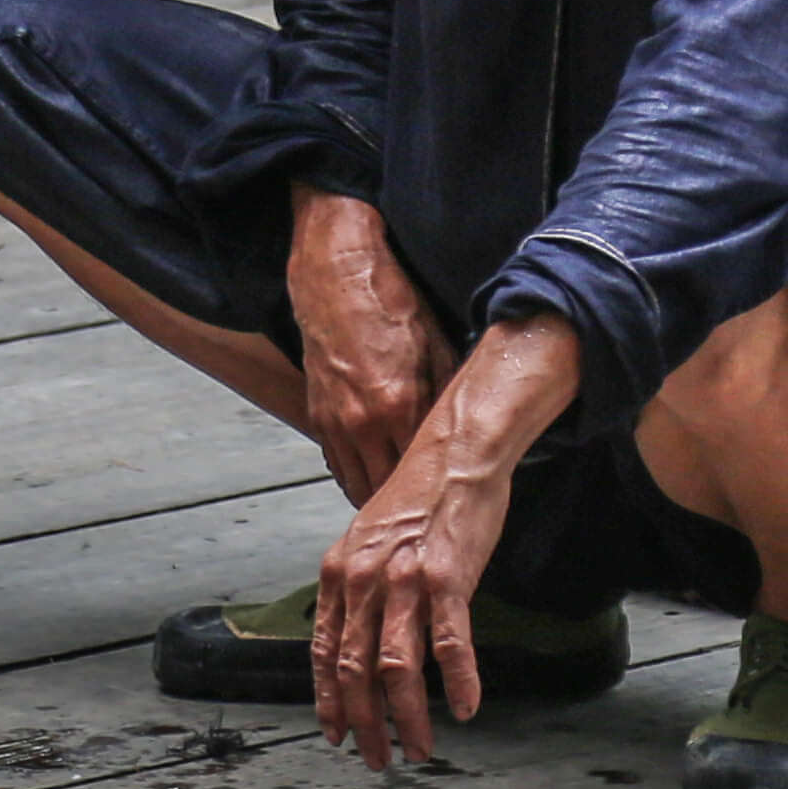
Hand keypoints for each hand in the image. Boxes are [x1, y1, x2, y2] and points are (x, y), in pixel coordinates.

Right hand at [286, 189, 450, 506]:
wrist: (335, 277)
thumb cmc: (389, 303)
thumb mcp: (437, 343)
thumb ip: (449, 392)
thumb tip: (470, 423)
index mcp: (399, 404)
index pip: (421, 472)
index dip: (438, 490)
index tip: (452, 498)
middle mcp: (362, 422)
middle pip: (386, 491)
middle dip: (407, 505)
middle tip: (429, 512)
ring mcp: (335, 423)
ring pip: (357, 487)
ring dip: (379, 499)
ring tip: (404, 506)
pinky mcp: (317, 417)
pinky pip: (337, 466)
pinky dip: (356, 478)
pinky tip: (376, 477)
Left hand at [307, 416, 513, 770]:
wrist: (455, 453)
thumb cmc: (418, 496)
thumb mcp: (368, 538)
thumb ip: (357, 584)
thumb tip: (354, 630)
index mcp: (339, 573)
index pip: (324, 652)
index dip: (328, 699)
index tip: (336, 733)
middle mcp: (363, 580)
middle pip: (355, 672)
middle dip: (365, 724)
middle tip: (378, 758)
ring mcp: (403, 581)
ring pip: (396, 669)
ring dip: (407, 718)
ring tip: (420, 748)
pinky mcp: (446, 578)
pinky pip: (451, 644)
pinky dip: (460, 682)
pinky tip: (467, 709)